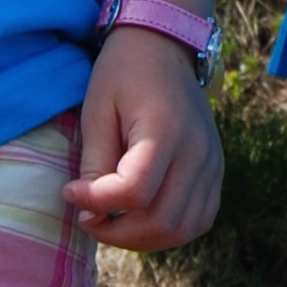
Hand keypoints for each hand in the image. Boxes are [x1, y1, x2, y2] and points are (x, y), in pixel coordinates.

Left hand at [66, 26, 223, 250]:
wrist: (165, 48)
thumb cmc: (123, 75)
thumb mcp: (97, 112)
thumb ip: (95, 166)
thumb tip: (91, 216)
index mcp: (165, 131)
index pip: (134, 192)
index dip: (96, 203)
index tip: (70, 191)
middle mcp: (197, 152)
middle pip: (161, 220)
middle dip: (117, 232)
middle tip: (89, 218)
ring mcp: (212, 164)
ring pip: (183, 229)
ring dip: (143, 238)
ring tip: (113, 221)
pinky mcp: (216, 172)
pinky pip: (199, 220)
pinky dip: (168, 230)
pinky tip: (141, 217)